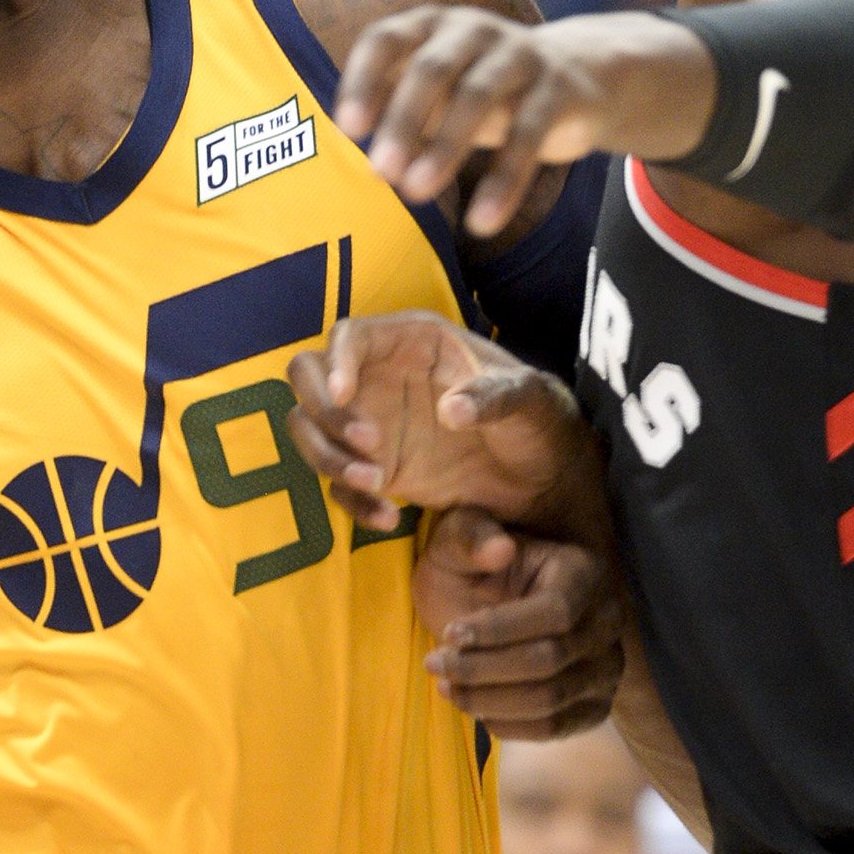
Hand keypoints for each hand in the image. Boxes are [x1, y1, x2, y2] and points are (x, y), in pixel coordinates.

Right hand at [285, 311, 591, 533]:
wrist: (546, 476)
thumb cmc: (540, 420)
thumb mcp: (532, 401)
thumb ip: (496, 397)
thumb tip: (451, 409)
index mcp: (412, 341)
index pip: (350, 335)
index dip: (337, 359)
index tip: (345, 393)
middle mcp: (378, 376)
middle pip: (308, 376)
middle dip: (323, 411)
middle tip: (365, 444)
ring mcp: (369, 422)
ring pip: (308, 428)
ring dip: (327, 456)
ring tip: (376, 483)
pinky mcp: (373, 468)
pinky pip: (336, 481)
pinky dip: (351, 501)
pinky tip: (389, 518)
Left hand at [335, 6, 709, 236]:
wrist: (579, 77)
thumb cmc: (480, 89)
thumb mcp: (436, 96)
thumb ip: (397, 115)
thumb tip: (359, 163)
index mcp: (430, 26)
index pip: (386, 40)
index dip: (363, 80)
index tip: (348, 128)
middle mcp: (472, 29)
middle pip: (431, 68)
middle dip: (402, 121)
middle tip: (380, 172)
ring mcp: (519, 53)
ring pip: (478, 95)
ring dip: (444, 147)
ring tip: (417, 193)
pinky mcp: (559, 87)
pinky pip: (529, 134)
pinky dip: (503, 181)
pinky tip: (481, 222)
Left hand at [411, 504, 625, 738]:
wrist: (480, 603)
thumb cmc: (468, 567)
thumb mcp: (455, 542)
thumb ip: (470, 537)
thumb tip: (500, 548)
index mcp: (581, 571)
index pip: (555, 612)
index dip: (500, 629)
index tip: (450, 634)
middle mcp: (606, 619)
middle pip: (550, 659)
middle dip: (483, 668)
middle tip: (435, 664)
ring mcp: (605, 665)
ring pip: (551, 699)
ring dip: (489, 700)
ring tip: (445, 686)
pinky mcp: (593, 704)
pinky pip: (555, 728)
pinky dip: (508, 725)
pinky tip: (473, 707)